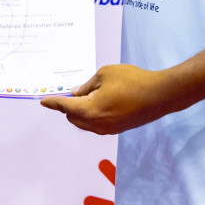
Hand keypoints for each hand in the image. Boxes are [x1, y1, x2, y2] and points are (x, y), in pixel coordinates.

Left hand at [40, 64, 176, 134]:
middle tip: (70, 92)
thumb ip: (87, 85)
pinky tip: (98, 103)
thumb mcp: (104, 75)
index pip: (65, 107)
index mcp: (90, 110)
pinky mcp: (118, 129)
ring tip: (86, 96)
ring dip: (80, 112)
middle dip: (68, 106)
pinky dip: (92, 115)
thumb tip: (77, 92)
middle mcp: (97, 124)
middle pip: (73, 117)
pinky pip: (97, 125)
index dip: (53, 102)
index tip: (44, 101)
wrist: (159, 95)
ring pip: (85, 123)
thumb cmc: (133, 81)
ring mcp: (108, 129)